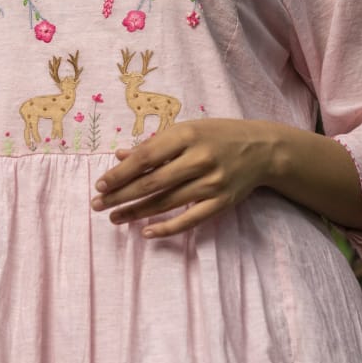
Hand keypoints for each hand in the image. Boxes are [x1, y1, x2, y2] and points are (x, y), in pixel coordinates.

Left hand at [90, 119, 276, 237]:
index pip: (145, 157)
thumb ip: (154, 145)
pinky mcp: (222, 203)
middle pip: (152, 182)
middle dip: (121, 195)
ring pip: (166, 203)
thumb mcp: (187, 130)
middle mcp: (199, 159)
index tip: (100, 185)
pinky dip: (167, 228)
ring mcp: (211, 183)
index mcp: (187, 135)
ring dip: (136, 212)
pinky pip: (190, 220)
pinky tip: (146, 232)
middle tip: (98, 205)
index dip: (120, 173)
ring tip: (114, 218)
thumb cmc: (218, 135)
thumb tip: (119, 156)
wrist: (263, 149)